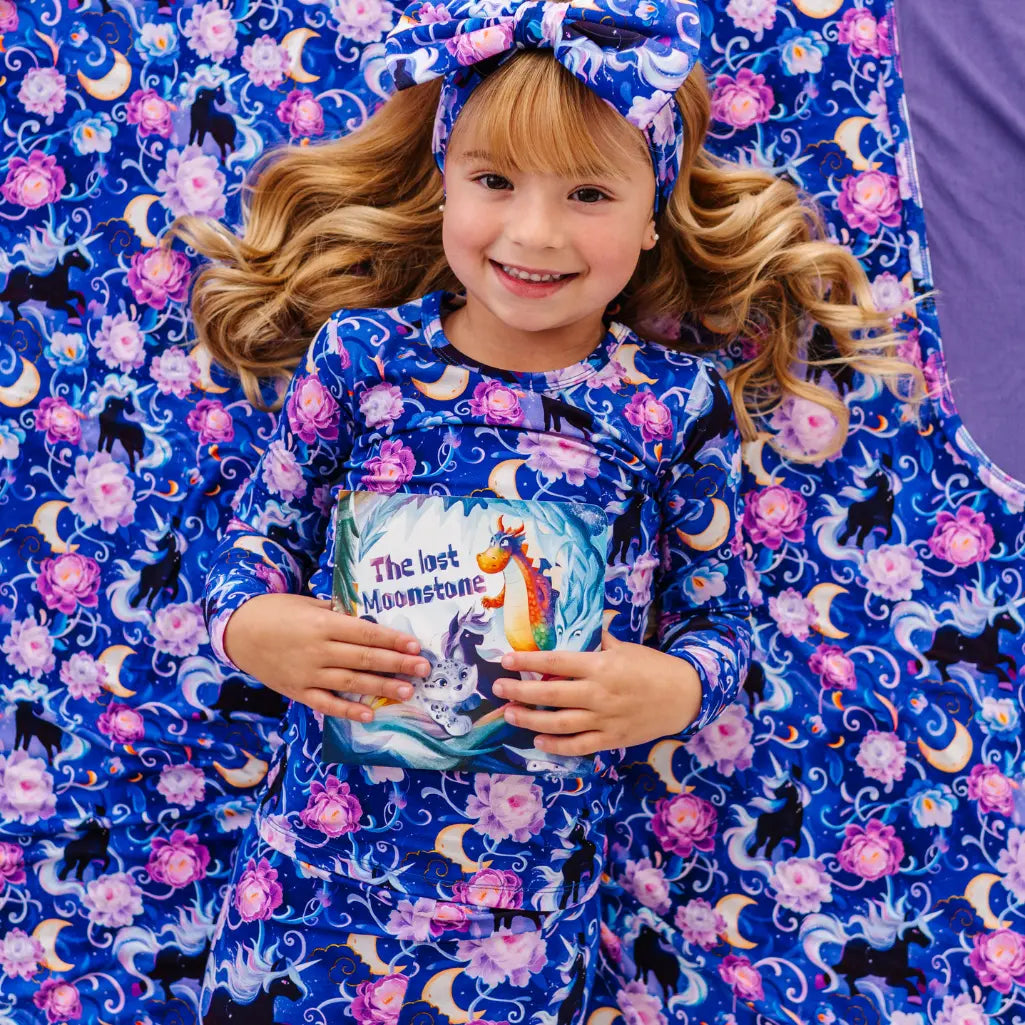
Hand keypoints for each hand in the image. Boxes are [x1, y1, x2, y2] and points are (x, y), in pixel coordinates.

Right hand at [223, 593, 430, 721]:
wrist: (238, 632)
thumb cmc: (278, 612)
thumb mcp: (309, 604)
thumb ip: (338, 614)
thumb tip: (369, 620)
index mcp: (322, 624)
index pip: (366, 632)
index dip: (393, 640)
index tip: (415, 645)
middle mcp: (318, 650)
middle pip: (365, 658)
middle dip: (397, 663)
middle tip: (424, 669)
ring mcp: (308, 674)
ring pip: (351, 682)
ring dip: (382, 687)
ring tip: (408, 690)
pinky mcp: (298, 691)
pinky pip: (327, 703)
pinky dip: (348, 710)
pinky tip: (370, 714)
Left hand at [492, 632, 702, 755]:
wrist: (684, 695)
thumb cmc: (651, 666)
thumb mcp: (623, 647)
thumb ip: (596, 641)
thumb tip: (572, 630)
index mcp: (600, 666)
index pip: (555, 662)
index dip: (527, 661)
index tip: (506, 660)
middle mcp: (599, 693)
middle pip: (550, 695)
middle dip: (519, 692)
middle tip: (498, 689)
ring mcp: (604, 719)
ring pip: (559, 723)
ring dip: (530, 720)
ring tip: (509, 713)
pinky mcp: (612, 739)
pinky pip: (578, 746)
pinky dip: (556, 745)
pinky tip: (538, 740)